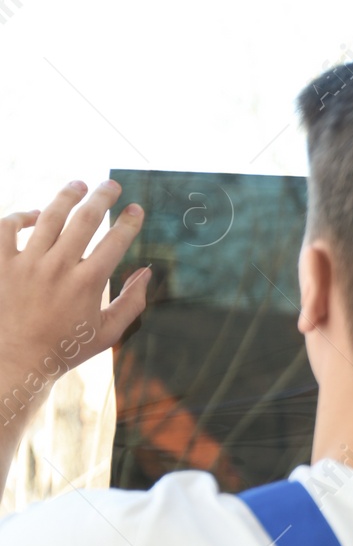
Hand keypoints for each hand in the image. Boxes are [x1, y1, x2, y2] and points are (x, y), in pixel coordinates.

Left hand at [0, 180, 150, 411]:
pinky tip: (32, 215)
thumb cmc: (66, 348)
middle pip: (84, 219)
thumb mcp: (109, 332)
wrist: (16, 360)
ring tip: (78, 185)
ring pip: (48, 216)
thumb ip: (132, 302)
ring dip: (66, 196)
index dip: (129, 222)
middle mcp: (58, 267)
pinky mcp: (0, 264)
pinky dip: (20, 216)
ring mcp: (26, 263)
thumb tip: (146, 273)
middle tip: (112, 185)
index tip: (136, 209)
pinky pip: (6, 228)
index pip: (115, 241)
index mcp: (87, 283)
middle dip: (102, 197)